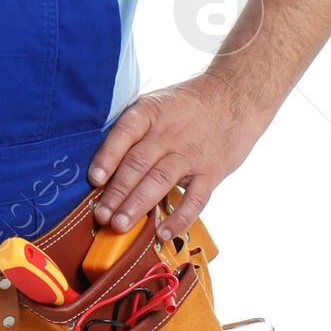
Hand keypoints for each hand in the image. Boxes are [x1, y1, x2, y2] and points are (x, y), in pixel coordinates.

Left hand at [86, 76, 264, 239]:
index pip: (125, 133)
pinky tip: (163, 233)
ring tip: (119, 225)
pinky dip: (179, 218)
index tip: (94, 179)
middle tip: (101, 216)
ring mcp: (191, 153)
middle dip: (116, 192)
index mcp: (151, 111)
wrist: (237, 96)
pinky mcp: (211, 171)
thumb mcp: (158, 103)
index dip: (107, 157)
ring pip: (160, 181)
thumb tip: (103, 166)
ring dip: (137, 205)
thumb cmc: (189, 105)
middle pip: (138, 163)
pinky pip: (194, 198)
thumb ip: (135, 130)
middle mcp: (169, 132)